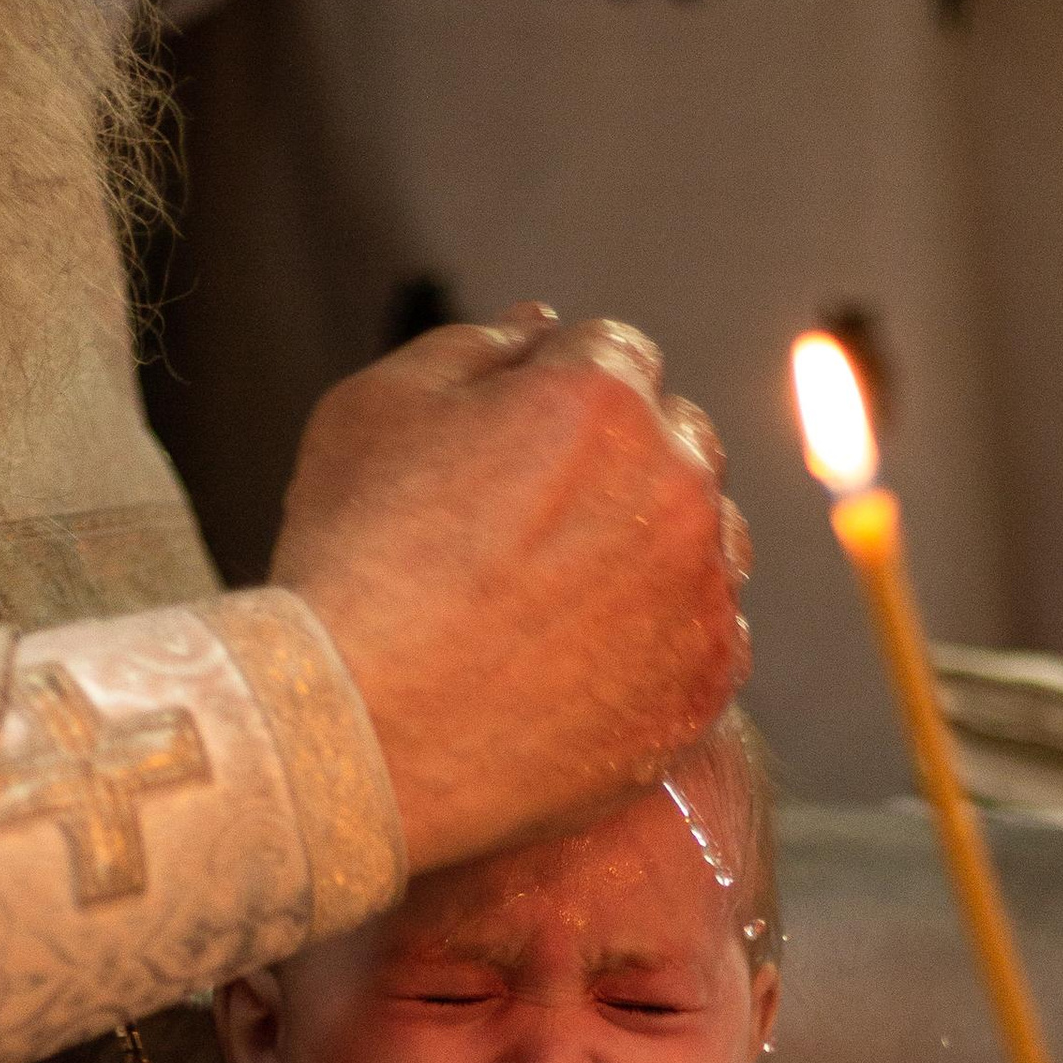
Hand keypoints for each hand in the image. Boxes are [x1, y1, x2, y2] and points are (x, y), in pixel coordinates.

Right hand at [273, 308, 751, 874]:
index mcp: (602, 395)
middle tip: (533, 523)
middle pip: (679, 438)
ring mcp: (702, 589)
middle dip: (622, 459)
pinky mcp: (706, 684)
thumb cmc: (350, 561)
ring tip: (564, 594)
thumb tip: (543, 327)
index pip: (618, 353)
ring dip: (658, 545)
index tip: (512, 446)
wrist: (357, 735)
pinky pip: (713, 635)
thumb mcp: (375, 411)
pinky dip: (666, 638)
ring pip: (710, 536)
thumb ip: (473, 348)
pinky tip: (590, 658)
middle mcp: (675, 482)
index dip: (560, 391)